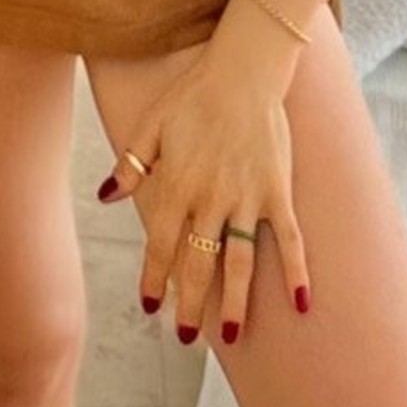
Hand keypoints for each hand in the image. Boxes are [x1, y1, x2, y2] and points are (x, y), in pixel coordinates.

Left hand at [95, 54, 311, 340]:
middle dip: (190, 303)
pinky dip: (296, 271)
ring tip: (231, 335)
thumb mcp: (150, 125)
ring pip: (240, 262)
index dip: (154, 278)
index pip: (161, 244)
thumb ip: (129, 165)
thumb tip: (105, 196)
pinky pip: (289, 239)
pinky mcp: (277, 191)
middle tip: (186, 336)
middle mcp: (211, 198)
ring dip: (235, 301)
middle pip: (198, 263)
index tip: (150, 306)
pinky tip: (301, 303)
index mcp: (177, 184)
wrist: (242, 71)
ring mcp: (247, 197)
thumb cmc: (192, 96)